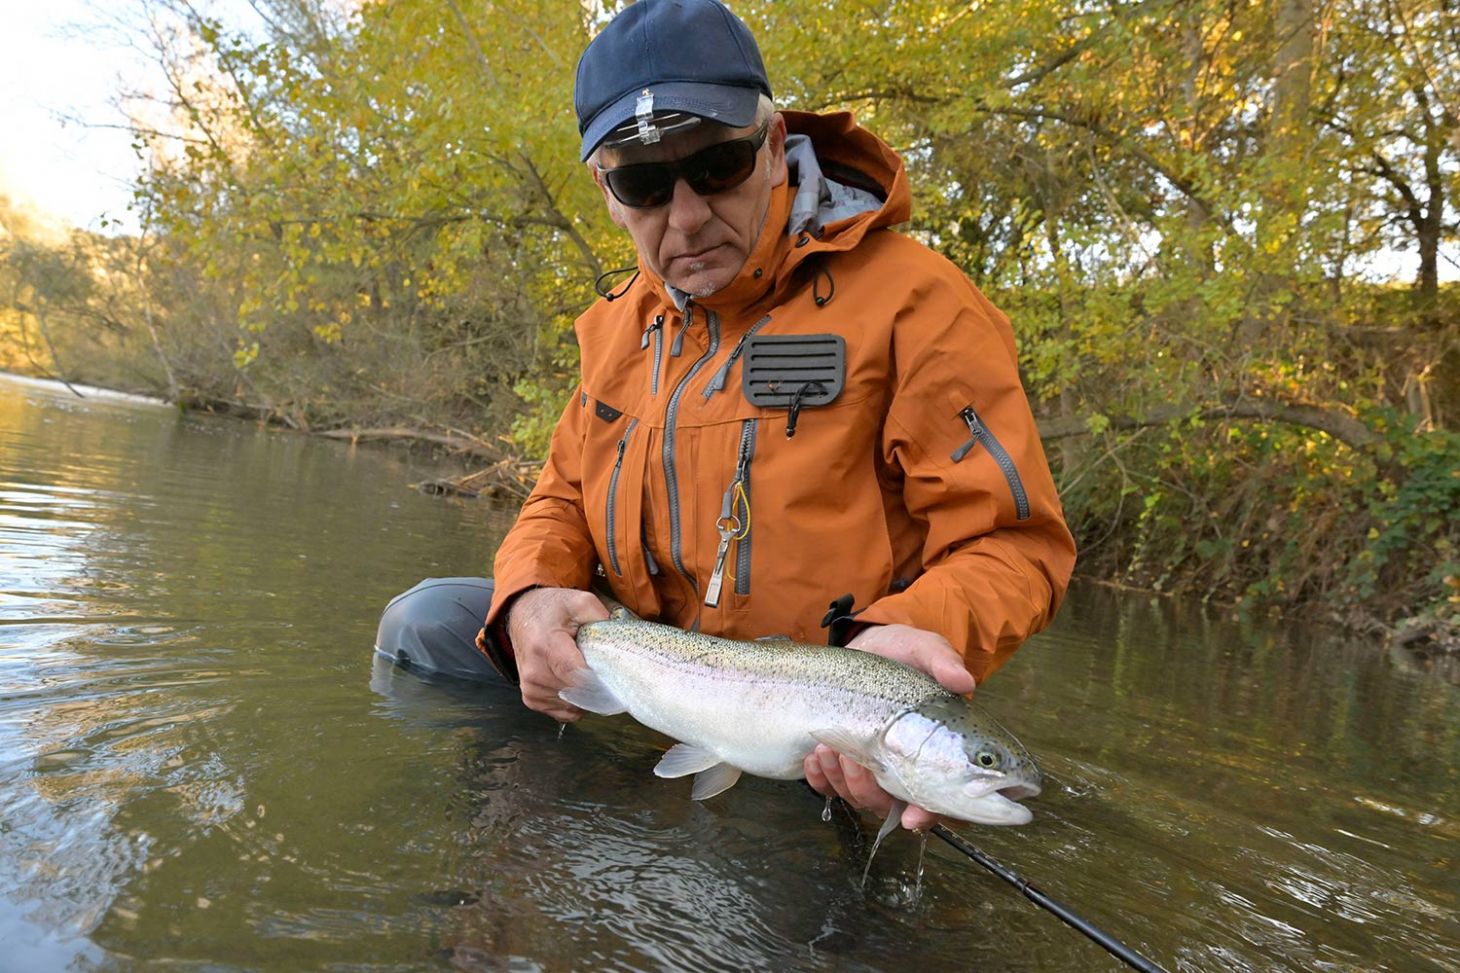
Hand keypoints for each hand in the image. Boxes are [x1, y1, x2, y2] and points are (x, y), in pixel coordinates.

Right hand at [506, 587, 609, 721]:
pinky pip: (563, 711)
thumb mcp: (580, 601)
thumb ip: (602, 618)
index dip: (599, 681)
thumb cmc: (552, 610)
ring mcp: (530, 687)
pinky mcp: (530, 698)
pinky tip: (574, 683)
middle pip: (577, 693)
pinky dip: (575, 702)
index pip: (576, 675)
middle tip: (604, 671)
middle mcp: (534, 671)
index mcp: (546, 646)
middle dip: (597, 687)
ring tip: (583, 671)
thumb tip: (620, 640)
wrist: (522, 615)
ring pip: (573, 705)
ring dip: (585, 695)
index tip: (616, 679)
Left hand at [803, 623, 975, 829]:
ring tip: (828, 746)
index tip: (911, 815)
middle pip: (888, 805)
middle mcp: (903, 767)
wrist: (867, 645)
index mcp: (933, 752)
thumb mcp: (924, 650)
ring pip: (856, 797)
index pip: (936, 799)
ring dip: (840, 779)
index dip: (927, 813)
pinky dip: (820, 777)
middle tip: (854, 758)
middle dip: (867, 789)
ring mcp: (870, 768)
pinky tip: (816, 754)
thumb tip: (964, 681)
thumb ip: (943, 663)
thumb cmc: (903, 653)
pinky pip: (827, 787)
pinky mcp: (840, 762)